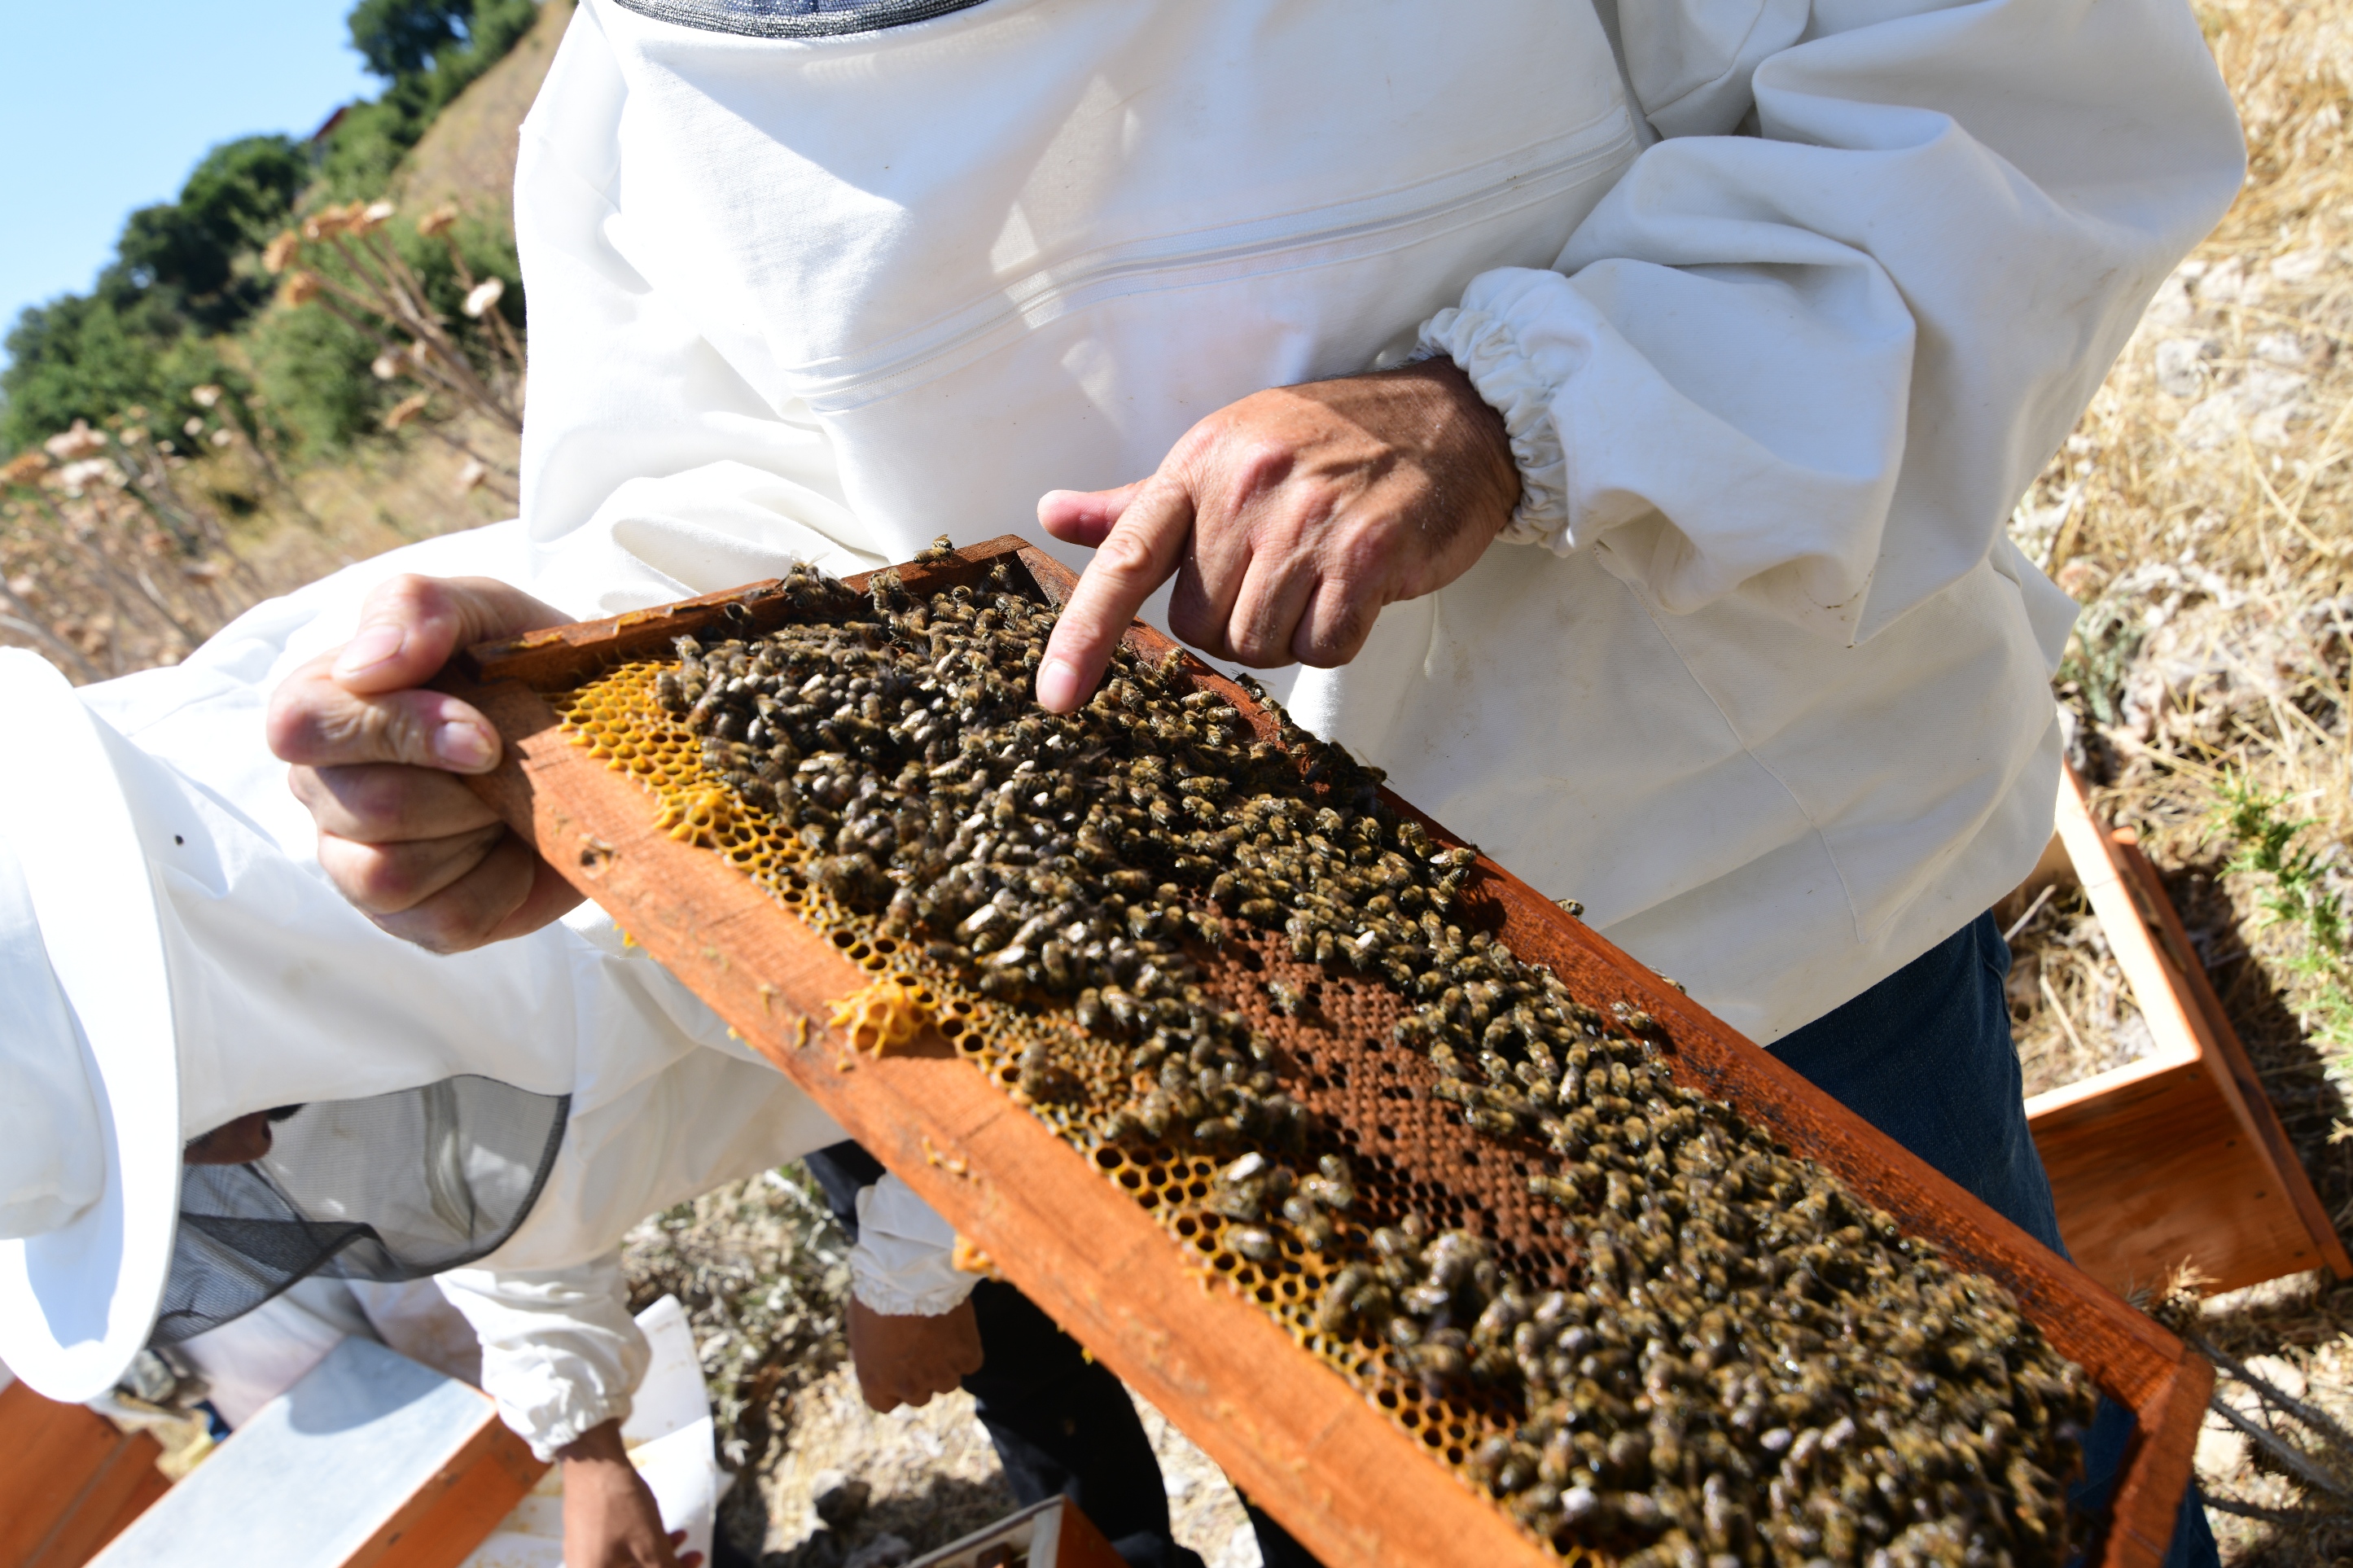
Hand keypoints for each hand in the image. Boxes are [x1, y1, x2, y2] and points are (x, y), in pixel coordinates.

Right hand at [266, 574, 584, 951]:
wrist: (593, 736)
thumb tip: (367, 666)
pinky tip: (515, 850)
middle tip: (509, 761)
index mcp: (321, 705)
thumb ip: (416, 607)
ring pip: (393, 873)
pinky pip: (445, 920)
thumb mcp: (482, 609)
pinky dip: (502, 886)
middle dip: (464, 787)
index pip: (304, 724)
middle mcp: (323, 787)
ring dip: (478, 834)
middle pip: (367, 805)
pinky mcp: (411, 919)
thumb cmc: (518, 666)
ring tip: (507, 802)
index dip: (397, 730)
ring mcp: (356, 862)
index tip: (484, 735)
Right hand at [558, 1420, 701, 1567]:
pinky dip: (643, 1546)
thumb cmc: (619, 1506)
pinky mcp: (587, 1539)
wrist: (594, 1461)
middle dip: (667, 1566)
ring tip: (684, 1538)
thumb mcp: (651, 1548)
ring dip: (659, 1555)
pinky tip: (667, 1532)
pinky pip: (619, 1552)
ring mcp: (583, 1557)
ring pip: (628, 1564)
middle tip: (694, 1557)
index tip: (690, 1566)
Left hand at [846, 1296, 983, 1411]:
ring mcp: (940, 1374)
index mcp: (876, 1382)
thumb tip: (863, 1359)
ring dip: (945, 1365)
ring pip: (948, 1383)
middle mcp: (908, 1386)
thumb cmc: (877, 1292)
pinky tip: (957, 1326)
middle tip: (922, 1347)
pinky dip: (966, 1349)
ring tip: (940, 1334)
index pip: (885, 1404)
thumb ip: (864, 1351)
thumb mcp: (858, 1325)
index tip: (897, 1368)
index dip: (892, 1387)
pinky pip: (970, 1362)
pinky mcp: (966, 1357)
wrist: (912, 1271)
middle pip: (919, 1397)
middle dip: (920, 1377)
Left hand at [1033, 358, 1517, 711]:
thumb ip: (1140, 503)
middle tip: (1278, 577)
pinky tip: (1357, 591)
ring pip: (1259, 644)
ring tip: (1320, 578)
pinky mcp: (1369, 553)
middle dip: (1234, 623)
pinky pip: (1324, 646)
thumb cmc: (1328, 443)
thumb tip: (1053, 516)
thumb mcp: (1227, 452)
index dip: (1084, 633)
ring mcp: (1310, 521)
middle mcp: (1248, 489)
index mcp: (1200, 464)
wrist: (1451, 419)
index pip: (1126, 557)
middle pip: (1200, 626)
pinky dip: (1337, 637)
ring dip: (1288, 634)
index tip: (1056, 697)